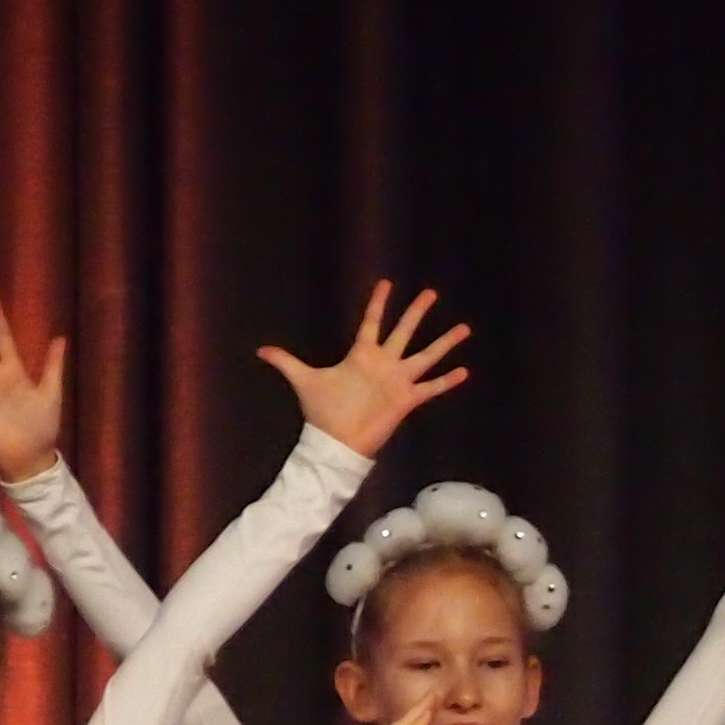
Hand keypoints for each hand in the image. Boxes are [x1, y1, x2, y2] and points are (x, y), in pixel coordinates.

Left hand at [257, 280, 471, 457]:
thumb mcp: (303, 380)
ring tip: (464, 327)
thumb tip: (260, 350)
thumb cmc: (323, 410)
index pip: (372, 322)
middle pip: (405, 331)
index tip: (386, 283)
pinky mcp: (407, 399)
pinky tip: (464, 371)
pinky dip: (447, 381)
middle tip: (431, 292)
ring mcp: (398, 380)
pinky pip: (431, 387)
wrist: (337, 441)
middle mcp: (384, 363)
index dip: (378, 303)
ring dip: (444, 343)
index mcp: (362, 354)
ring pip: (426, 355)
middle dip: (417, 312)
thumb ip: (286, 362)